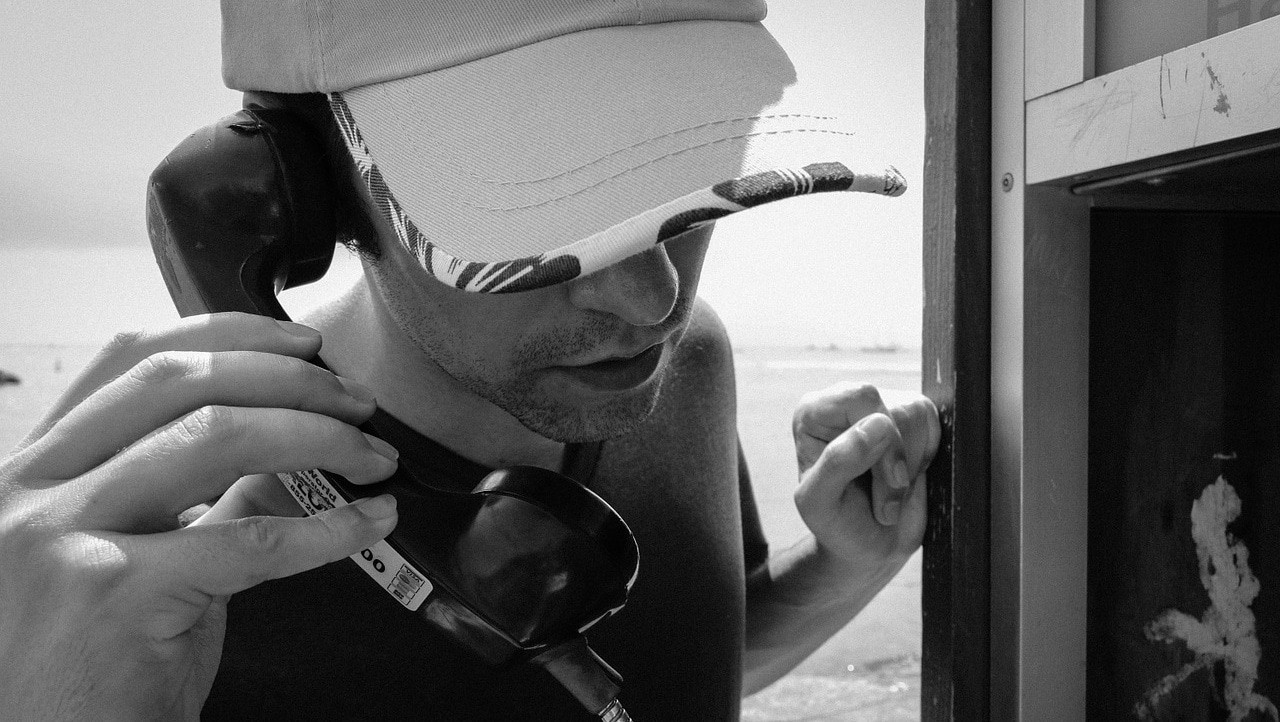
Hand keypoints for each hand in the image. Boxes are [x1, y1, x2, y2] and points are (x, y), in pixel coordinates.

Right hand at [0, 312, 398, 718]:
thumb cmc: (92, 672)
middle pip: (179, 382)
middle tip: (356, 401)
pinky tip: (366, 522)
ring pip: (215, 438)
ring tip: (372, 455)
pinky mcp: (109, 592)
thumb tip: (290, 452)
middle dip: (288, 379)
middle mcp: (32, 490)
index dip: (227, 335)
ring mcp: (62, 536)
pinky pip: (247, 538)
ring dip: (318, 437)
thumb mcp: (138, 562)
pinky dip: (326, 527)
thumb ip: (199, 502)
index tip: (301, 343)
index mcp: (35, 470)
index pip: (131, 361)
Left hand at [792, 383, 938, 570]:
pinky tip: (907, 479)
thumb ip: (837, 462)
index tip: (885, 480)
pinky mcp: (910, 419)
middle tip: (886, 502)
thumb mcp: (820, 504)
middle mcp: (844, 403)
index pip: (861, 397)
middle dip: (898, 460)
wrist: (869, 546)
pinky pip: (935, 424)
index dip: (882, 438)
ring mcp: (880, 407)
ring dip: (913, 464)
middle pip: (895, 408)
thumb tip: (877, 425)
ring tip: (892, 494)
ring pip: (919, 413)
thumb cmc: (838, 524)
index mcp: (812, 413)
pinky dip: (927, 458)